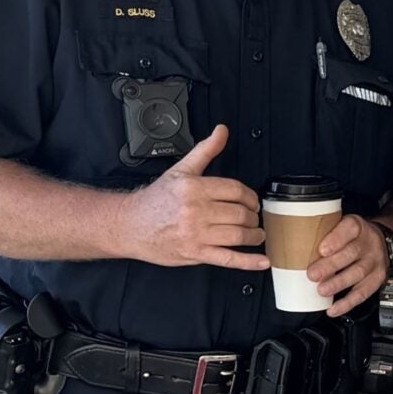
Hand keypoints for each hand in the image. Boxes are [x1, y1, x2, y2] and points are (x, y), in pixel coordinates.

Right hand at [119, 125, 267, 269]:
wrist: (130, 224)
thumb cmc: (156, 200)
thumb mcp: (181, 170)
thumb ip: (205, 150)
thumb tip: (222, 131)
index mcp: (194, 188)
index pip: (236, 190)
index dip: (250, 197)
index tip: (252, 201)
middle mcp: (196, 211)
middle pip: (240, 214)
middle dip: (252, 216)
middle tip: (253, 218)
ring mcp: (196, 234)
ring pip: (238, 235)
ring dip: (254, 235)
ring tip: (255, 233)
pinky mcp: (196, 253)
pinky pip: (228, 259)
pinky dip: (248, 262)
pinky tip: (262, 261)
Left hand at [309, 213, 390, 316]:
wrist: (380, 241)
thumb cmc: (351, 236)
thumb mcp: (339, 225)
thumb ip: (323, 233)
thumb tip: (293, 246)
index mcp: (357, 226)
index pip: (350, 228)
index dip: (336, 239)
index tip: (322, 250)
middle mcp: (369, 243)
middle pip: (351, 254)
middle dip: (331, 266)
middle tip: (313, 275)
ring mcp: (374, 262)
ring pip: (358, 273)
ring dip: (338, 284)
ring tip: (322, 291)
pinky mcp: (377, 279)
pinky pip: (363, 293)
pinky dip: (347, 303)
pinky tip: (334, 308)